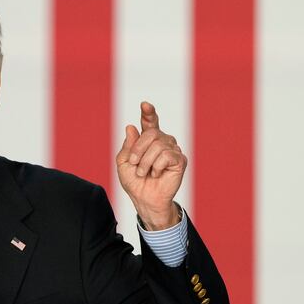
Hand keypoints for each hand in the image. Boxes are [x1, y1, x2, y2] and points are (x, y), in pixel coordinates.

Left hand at [116, 102, 186, 229]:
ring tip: (144, 173)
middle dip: (138, 149)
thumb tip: (131, 126)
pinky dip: (156, 167)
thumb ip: (127, 145)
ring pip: (158, 145)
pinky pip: (166, 155)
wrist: (143, 198)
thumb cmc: (134, 181)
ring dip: (145, 162)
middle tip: (134, 164)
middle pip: (151, 133)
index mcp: (148, 140)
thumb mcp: (123, 162)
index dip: (148, 113)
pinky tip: (156, 174)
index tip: (144, 105)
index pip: (150, 123)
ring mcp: (172, 150)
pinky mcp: (180, 160)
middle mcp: (162, 142)